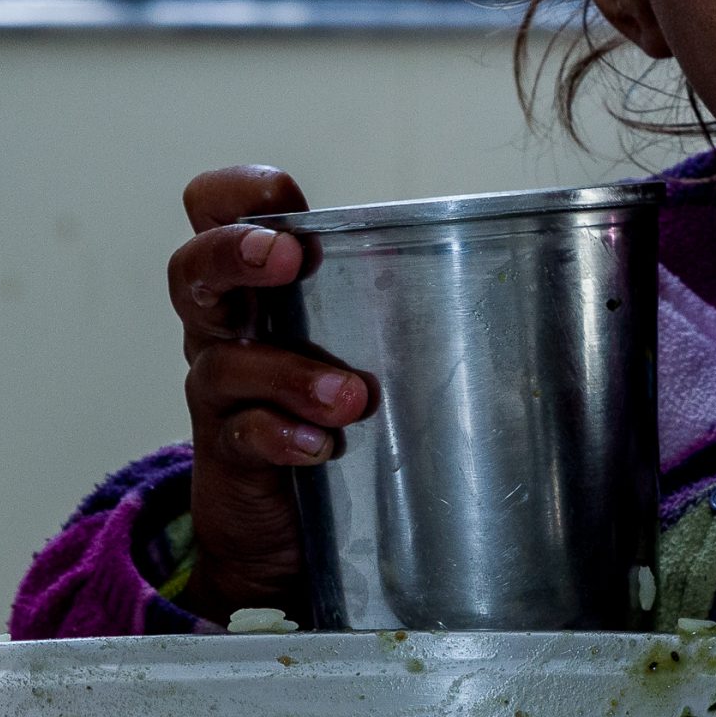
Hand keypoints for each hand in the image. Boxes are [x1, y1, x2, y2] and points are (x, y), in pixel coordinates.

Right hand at [167, 165, 375, 622]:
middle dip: (235, 253)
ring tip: (350, 396)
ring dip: (288, 372)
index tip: (285, 198)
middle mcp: (224, 328)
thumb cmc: (330, 402)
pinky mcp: (229, 453)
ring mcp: (221, 391)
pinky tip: (322, 446)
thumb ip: (399, 296)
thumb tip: (524, 262)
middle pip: (191, 270)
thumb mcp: (353, 337)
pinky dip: (283, 436)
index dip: (237, 191)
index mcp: (255, 284)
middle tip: (289, 256)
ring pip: (225, 362)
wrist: (278, 524)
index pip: (215, 209)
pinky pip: (242, 436)